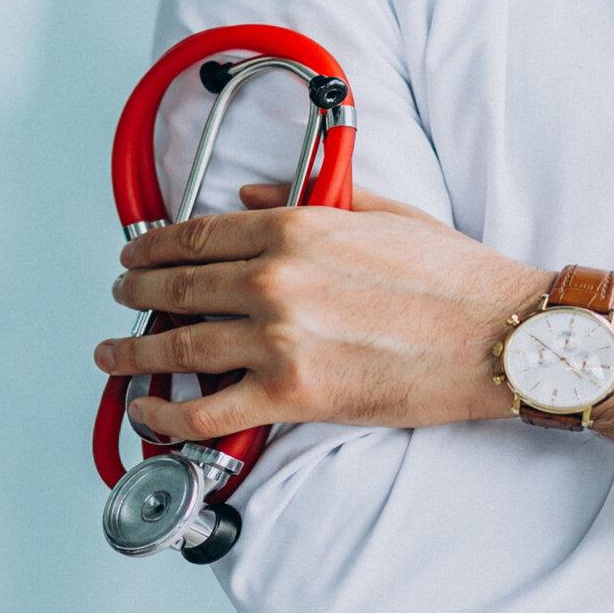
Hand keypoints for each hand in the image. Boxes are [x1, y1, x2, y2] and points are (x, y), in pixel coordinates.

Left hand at [95, 183, 552, 440]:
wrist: (501, 335)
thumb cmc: (454, 278)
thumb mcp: (382, 213)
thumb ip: (311, 198)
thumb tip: (248, 197)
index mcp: (293, 229)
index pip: (197, 234)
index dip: (153, 244)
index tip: (135, 252)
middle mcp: (273, 280)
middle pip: (175, 285)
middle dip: (135, 291)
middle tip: (120, 296)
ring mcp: (276, 340)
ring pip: (176, 348)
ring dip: (132, 352)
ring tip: (113, 354)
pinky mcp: (291, 396)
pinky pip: (205, 413)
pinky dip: (164, 415)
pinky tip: (146, 412)